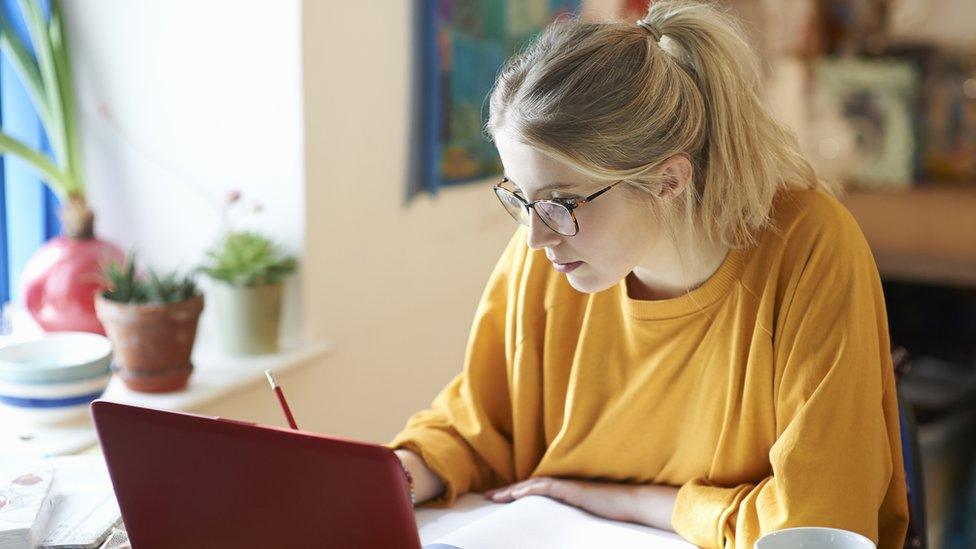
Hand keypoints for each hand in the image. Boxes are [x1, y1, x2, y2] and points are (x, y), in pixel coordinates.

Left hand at [484, 476, 677, 530]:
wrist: (631, 503)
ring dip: (512, 490)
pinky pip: (545, 486)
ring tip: (494, 496)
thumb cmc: (614, 512)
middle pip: (528, 487)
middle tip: (488, 497)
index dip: (516, 494)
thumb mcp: (586, 516)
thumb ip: (571, 518)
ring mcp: (566, 485)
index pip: (535, 491)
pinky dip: (529, 489)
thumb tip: (560, 530)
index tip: (500, 500)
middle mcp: (563, 486)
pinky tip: (516, 493)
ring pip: (532, 485)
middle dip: (507, 492)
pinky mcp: (571, 488)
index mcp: (565, 492)